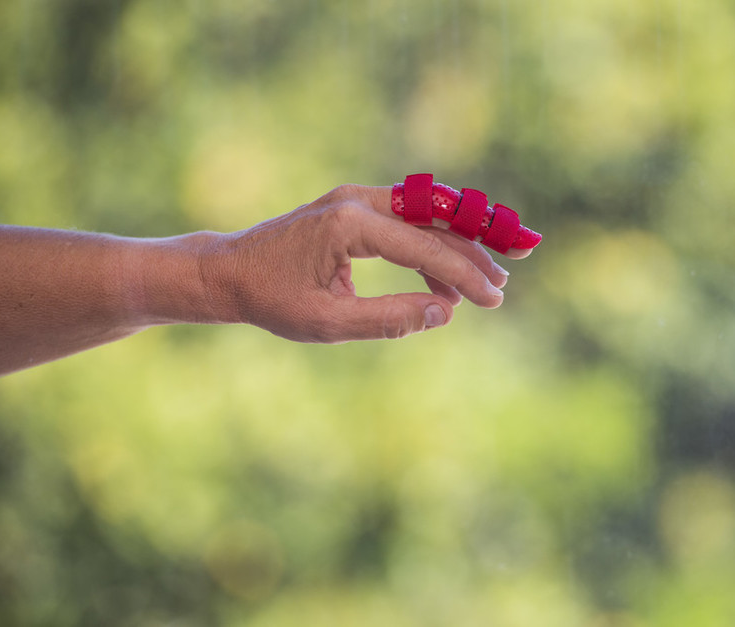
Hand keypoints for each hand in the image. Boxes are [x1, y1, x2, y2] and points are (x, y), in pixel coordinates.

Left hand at [199, 184, 517, 341]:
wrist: (228, 272)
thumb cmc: (271, 300)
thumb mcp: (329, 322)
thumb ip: (389, 318)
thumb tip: (444, 313)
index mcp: (350, 223)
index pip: (425, 247)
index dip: (466, 275)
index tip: (495, 299)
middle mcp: (357, 200)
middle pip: (435, 220)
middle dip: (475, 251)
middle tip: (506, 281)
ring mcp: (356, 198)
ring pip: (426, 216)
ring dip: (457, 246)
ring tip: (485, 284)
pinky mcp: (354, 208)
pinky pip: (406, 220)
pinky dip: (430, 246)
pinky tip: (442, 283)